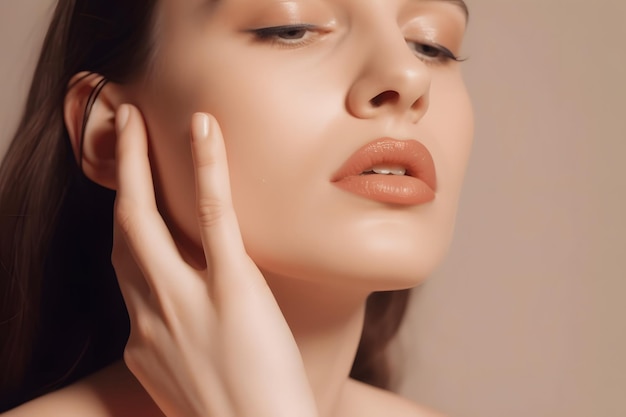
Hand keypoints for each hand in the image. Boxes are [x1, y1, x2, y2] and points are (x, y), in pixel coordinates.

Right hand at [111, 105, 317, 416]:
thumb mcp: (191, 380)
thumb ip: (180, 343)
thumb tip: (193, 321)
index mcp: (143, 337)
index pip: (125, 270)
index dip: (123, 227)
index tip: (126, 198)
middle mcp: (151, 314)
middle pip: (121, 233)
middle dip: (115, 180)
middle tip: (120, 134)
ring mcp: (187, 299)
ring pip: (147, 219)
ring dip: (138, 162)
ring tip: (136, 120)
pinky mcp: (232, 289)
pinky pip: (212, 218)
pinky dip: (205, 168)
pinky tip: (203, 128)